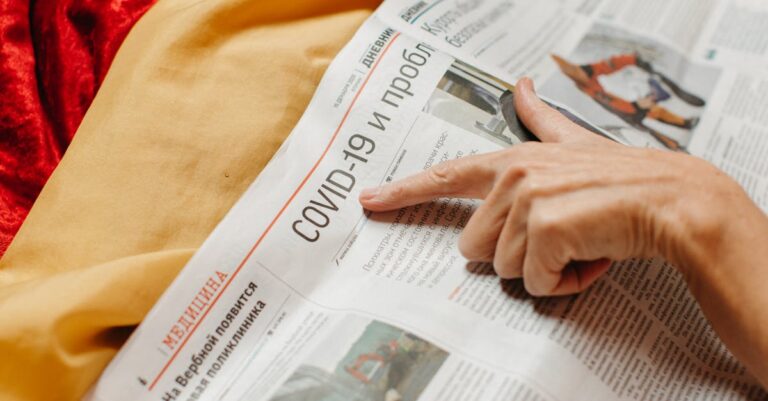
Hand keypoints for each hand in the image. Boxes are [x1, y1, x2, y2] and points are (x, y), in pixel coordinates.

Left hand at [359, 78, 745, 296]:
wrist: (673, 200)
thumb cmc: (623, 179)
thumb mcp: (575, 142)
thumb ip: (543, 120)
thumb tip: (524, 87)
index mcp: (512, 160)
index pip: (445, 174)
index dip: (404, 191)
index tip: (369, 201)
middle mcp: (512, 176)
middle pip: (474, 247)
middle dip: (514, 254)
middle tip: (559, 237)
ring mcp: (526, 201)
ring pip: (504, 269)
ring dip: (544, 269)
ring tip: (579, 244)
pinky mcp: (544, 229)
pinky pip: (534, 284)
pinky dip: (563, 284)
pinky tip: (589, 259)